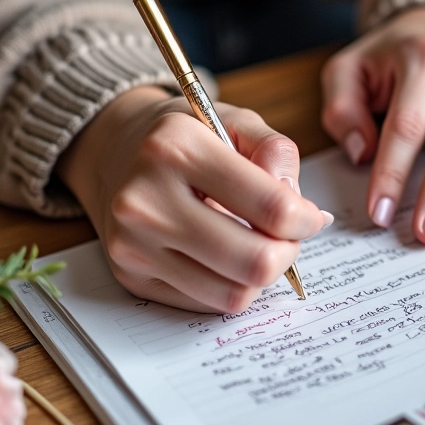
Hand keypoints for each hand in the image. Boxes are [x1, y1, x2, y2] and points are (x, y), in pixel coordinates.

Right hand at [57, 87, 328, 312]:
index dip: (306, 220)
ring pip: (233, 293)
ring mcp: (133, 244)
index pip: (272, 207)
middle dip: (287, 253)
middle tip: (288, 237)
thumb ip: (276, 152)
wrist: (114, 152)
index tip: (310, 217)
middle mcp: (146, 199)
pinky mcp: (130, 276)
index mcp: (177, 148)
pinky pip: (205, 303)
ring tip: (258, 244)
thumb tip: (297, 204)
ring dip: (260, 275)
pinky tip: (224, 255)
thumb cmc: (186, 137)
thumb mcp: (235, 121)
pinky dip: (229, 285)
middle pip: (255, 261)